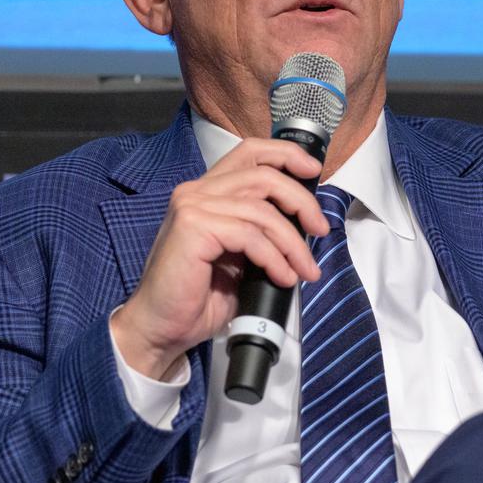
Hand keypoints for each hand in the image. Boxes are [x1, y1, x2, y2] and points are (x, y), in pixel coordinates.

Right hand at [110, 139, 328, 379]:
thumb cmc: (199, 297)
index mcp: (207, 192)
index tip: (313, 171)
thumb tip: (303, 221)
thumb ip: (260, 229)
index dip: (286, 155)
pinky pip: (250, 235)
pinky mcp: (192, 227)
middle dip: (301, 202)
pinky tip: (282, 276)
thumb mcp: (239, 255)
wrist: (162, 329)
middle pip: (264, 176)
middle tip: (320, 229)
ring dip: (292, 242)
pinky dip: (274, 257)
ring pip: (262, 210)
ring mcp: (192, 206)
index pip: (250, 153)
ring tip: (304, 270)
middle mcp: (196, 191)